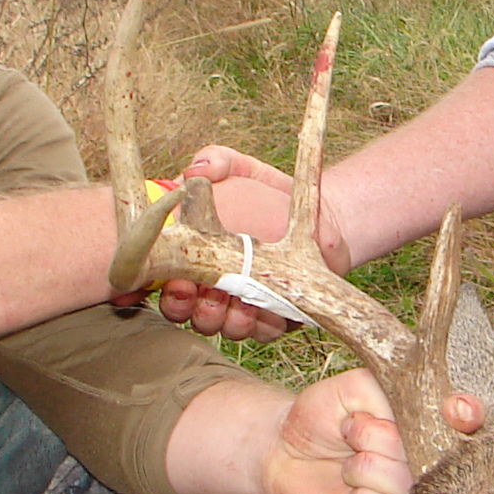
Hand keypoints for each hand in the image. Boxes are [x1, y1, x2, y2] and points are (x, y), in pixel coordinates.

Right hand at [145, 147, 347, 340]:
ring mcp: (242, 307)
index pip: (166, 283)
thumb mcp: (242, 169)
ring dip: (229, 319)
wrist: (327, 215)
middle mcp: (213, 288)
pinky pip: (262, 333)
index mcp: (195, 257)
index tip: (178, 281)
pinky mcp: (274, 319)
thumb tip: (194, 171)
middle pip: (190, 315)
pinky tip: (271, 307)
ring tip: (244, 300)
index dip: (167, 290)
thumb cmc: (272, 194)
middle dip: (195, 309)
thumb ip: (217, 161)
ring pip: (225, 328)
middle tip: (208, 292)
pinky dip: (264, 323)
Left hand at [260, 368, 412, 493]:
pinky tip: (348, 491)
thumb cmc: (321, 417)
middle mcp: (423, 464)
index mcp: (424, 428)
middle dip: (373, 438)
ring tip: (349, 461)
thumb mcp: (354, 387)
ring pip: (401, 484)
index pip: (452, 426)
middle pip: (420, 456)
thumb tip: (410, 420)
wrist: (283, 450)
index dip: (423, 420)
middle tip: (352, 436)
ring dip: (361, 468)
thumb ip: (387, 391)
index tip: (384, 415)